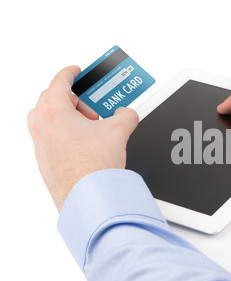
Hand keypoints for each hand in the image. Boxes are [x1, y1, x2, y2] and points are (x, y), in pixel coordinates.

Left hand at [28, 66, 138, 211]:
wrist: (91, 198)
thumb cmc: (94, 167)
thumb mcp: (118, 131)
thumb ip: (125, 115)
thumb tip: (127, 114)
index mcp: (54, 112)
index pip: (59, 81)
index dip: (71, 73)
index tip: (77, 71)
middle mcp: (42, 127)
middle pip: (52, 100)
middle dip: (74, 100)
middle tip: (93, 109)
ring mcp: (40, 146)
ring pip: (49, 120)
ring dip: (68, 118)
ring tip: (91, 128)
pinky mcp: (45, 162)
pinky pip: (51, 139)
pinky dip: (65, 136)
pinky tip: (86, 147)